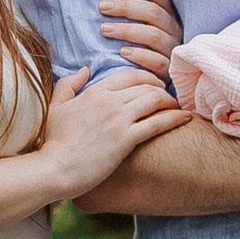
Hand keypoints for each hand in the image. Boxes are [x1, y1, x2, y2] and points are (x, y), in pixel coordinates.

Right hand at [34, 63, 193, 201]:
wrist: (54, 169)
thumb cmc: (54, 142)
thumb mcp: (56, 107)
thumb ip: (69, 84)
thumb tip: (85, 69)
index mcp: (94, 91)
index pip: (129, 75)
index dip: (147, 78)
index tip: (155, 85)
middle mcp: (109, 101)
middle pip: (145, 86)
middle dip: (162, 89)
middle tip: (169, 97)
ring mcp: (118, 119)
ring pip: (154, 100)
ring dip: (170, 101)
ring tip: (178, 107)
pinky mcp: (125, 140)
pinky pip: (157, 123)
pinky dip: (174, 118)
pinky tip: (185, 118)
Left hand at [99, 0, 182, 81]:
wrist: (154, 77)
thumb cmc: (142, 42)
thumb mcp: (143, 19)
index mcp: (168, 12)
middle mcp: (174, 28)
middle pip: (153, 13)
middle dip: (126, 7)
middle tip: (102, 7)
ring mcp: (173, 49)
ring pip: (154, 36)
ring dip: (127, 31)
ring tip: (104, 29)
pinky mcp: (169, 70)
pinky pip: (158, 62)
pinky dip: (140, 56)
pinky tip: (122, 52)